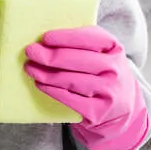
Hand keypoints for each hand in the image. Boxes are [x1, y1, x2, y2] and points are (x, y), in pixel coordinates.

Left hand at [24, 25, 148, 149]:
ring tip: (30, 67)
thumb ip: (82, 43)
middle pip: (77, 59)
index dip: (66, 37)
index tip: (45, 37)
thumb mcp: (103, 54)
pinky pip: (68, 98)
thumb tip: (47, 38)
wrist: (120, 109)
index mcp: (115, 49)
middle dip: (50, 55)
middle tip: (31, 51)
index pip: (91, 38)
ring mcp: (107, 92)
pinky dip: (51, 90)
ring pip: (70, 80)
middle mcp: (114, 70)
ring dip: (46, 73)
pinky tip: (40, 83)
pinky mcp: (97, 112)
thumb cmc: (103, 73)